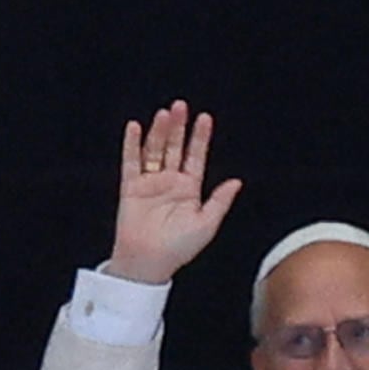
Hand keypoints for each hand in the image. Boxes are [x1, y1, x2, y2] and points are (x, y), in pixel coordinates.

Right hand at [106, 101, 241, 285]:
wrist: (149, 263)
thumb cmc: (179, 248)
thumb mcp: (207, 224)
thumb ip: (220, 201)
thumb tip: (237, 181)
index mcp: (189, 189)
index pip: (196, 157)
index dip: (200, 138)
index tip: (205, 118)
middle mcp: (170, 182)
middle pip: (174, 148)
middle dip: (178, 128)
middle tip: (181, 106)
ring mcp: (150, 183)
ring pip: (155, 151)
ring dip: (159, 132)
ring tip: (164, 114)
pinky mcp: (131, 187)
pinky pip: (131, 162)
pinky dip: (131, 144)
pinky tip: (135, 128)